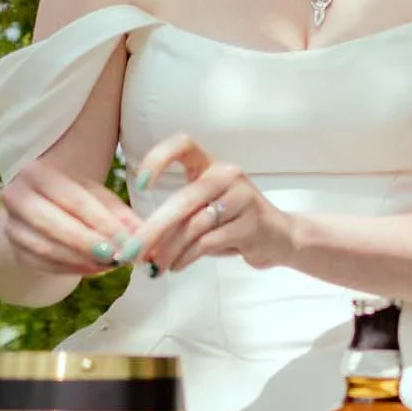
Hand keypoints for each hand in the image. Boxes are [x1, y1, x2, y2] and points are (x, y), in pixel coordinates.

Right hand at [0, 158, 145, 278]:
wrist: (39, 208)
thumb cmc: (74, 199)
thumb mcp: (96, 197)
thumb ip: (120, 215)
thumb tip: (144, 237)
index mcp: (38, 173)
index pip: (75, 201)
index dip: (104, 223)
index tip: (129, 241)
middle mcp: (17, 197)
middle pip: (56, 225)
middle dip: (91, 243)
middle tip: (118, 257)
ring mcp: (11, 225)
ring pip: (47, 248)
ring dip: (82, 260)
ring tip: (110, 263)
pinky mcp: (13, 250)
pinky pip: (43, 265)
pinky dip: (72, 269)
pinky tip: (95, 268)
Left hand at [127, 135, 297, 274]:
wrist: (280, 237)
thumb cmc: (233, 223)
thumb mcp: (204, 212)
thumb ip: (177, 219)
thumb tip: (138, 242)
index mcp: (212, 165)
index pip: (183, 144)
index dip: (158, 159)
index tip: (140, 184)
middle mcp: (228, 175)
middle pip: (183, 199)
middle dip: (152, 230)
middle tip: (131, 252)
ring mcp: (243, 198)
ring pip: (194, 226)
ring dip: (169, 250)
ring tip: (156, 265)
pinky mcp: (251, 224)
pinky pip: (208, 242)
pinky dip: (186, 257)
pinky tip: (177, 266)